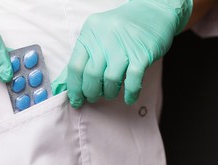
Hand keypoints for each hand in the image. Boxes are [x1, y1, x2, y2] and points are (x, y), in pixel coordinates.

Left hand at [53, 0, 191, 106]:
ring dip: (109, 93)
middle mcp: (105, 37)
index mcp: (89, 33)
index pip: (75, 66)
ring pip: (110, 79)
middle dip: (90, 92)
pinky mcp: (142, 54)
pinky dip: (130, 93)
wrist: (154, 11)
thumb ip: (80, 59)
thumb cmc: (121, 29)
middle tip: (93, 97)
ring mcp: (124, 45)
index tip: (76, 100)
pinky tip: (129, 98)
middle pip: (91, 75)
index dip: (74, 88)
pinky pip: (133, 81)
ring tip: (110, 93)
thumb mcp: (97, 36)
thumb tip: (63, 85)